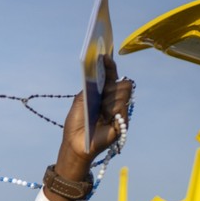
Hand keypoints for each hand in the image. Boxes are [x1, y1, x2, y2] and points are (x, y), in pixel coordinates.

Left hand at [56, 59, 133, 175]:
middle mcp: (113, 101)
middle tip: (101, 95)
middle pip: (123, 82)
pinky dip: (112, 108)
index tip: (104, 57)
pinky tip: (105, 116)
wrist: (75, 143)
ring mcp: (119, 111)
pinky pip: (122, 106)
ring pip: (124, 91)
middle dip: (112, 85)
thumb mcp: (80, 100)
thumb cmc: (77, 123)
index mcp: (103, 94)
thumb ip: (90, 85)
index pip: (112, 76)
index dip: (109, 66)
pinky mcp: (123, 122)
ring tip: (101, 110)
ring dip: (110, 98)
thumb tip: (98, 70)